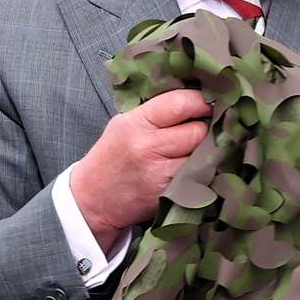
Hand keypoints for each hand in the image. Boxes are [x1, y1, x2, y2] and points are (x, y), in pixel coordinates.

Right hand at [69, 89, 210, 253]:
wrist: (92, 200)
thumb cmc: (112, 158)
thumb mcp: (124, 125)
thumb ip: (157, 112)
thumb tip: (195, 100)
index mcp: (135, 124)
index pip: (180, 104)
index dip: (200, 102)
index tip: (207, 104)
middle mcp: (148, 147)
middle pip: (198, 131)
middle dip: (204, 129)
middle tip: (201, 131)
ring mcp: (160, 174)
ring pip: (204, 155)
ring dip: (206, 153)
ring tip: (195, 151)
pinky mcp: (170, 194)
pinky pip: (200, 177)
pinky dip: (201, 171)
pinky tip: (191, 170)